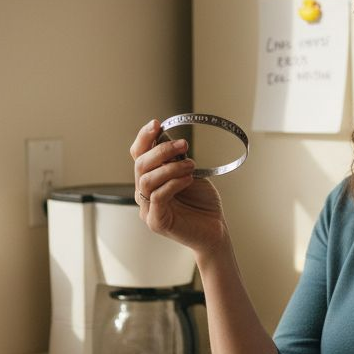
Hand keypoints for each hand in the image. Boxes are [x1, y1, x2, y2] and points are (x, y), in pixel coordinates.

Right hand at [130, 119, 226, 254]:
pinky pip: (158, 197)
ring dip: (170, 168)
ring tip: (191, 165)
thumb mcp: (190, 173)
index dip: (144, 138)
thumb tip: (171, 139)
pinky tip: (188, 179)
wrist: (215, 230)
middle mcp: (144, 193)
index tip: (156, 123)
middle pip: (140, 165)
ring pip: (146, 180)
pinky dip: (173, 184)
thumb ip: (177, 160)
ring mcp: (148, 209)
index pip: (138, 155)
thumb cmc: (202, 203)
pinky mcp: (156, 221)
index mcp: (150, 179)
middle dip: (161, 150)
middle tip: (184, 144)